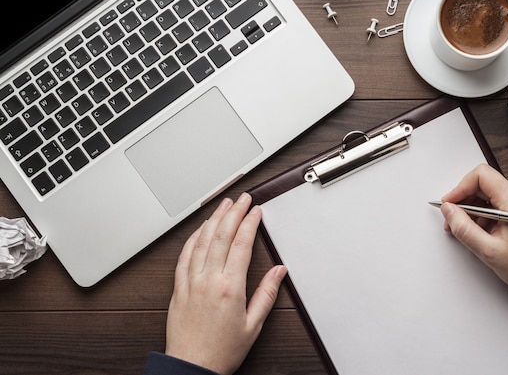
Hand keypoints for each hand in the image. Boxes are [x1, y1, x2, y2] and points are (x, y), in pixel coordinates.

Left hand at [165, 193, 286, 374]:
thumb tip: (279, 272)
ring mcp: (191, 281)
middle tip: (242, 198)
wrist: (191, 367)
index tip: (256, 211)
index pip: (241, 244)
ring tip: (223, 205)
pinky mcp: (179, 287)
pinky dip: (193, 238)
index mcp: (229, 288)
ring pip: (202, 241)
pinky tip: (200, 229)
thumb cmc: (222, 351)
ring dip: (214, 219)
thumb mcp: (253, 325)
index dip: (250, 223)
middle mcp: (208, 280)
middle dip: (234, 212)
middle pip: (222, 235)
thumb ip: (266, 294)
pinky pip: (184, 255)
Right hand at [439, 164, 507, 294]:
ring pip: (489, 193)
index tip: (450, 203)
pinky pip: (498, 203)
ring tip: (466, 229)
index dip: (460, 188)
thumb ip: (464, 228)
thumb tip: (448, 211)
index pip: (481, 175)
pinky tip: (480, 231)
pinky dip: (484, 213)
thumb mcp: (489, 251)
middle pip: (483, 183)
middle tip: (453, 219)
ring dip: (473, 208)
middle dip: (464, 199)